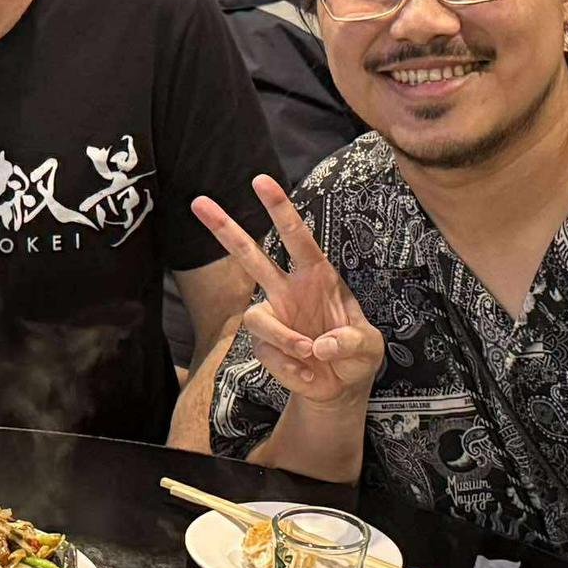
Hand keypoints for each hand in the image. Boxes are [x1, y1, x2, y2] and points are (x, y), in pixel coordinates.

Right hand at [194, 178, 381, 406]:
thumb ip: (351, 342)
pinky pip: (267, 352)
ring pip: (255, 317)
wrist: (341, 387)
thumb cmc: (356, 354)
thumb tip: (318, 345)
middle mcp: (289, 290)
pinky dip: (290, 367)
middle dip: (225, 229)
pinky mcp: (265, 346)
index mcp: (317, 276)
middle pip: (250, 256)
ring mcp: (274, 317)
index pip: (297, 238)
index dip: (280, 210)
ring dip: (283, 337)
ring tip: (309, 354)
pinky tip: (307, 373)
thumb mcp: (368, 346)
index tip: (260, 181)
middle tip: (199, 202)